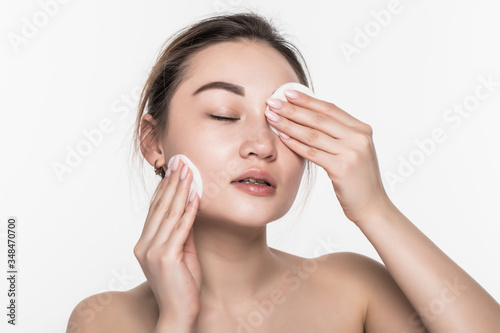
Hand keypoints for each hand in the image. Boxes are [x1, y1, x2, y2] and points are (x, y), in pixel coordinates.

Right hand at [134, 158, 200, 322]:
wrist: (178, 313)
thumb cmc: (181, 285)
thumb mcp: (181, 254)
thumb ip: (182, 233)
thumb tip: (190, 210)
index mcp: (144, 244)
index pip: (154, 210)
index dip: (164, 188)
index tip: (173, 171)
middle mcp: (144, 245)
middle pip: (160, 207)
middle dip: (172, 183)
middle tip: (181, 162)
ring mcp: (152, 251)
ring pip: (169, 214)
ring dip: (181, 190)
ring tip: (189, 172)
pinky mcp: (165, 257)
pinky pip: (180, 228)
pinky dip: (189, 210)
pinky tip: (195, 196)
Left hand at [265, 89, 390, 224]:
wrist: (372, 206)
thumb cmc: (358, 180)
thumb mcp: (353, 151)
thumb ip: (338, 135)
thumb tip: (308, 117)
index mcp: (362, 129)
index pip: (330, 109)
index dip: (307, 100)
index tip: (288, 92)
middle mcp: (359, 137)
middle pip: (319, 119)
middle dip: (293, 109)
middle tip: (272, 102)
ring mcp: (352, 152)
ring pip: (313, 134)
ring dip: (289, 124)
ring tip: (272, 118)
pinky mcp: (342, 168)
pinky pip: (313, 152)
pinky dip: (295, 143)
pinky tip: (282, 137)